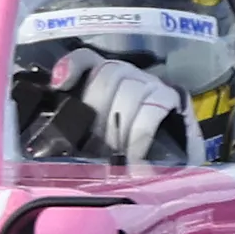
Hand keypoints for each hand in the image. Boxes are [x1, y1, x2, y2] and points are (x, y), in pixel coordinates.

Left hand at [20, 48, 194, 163]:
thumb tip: (57, 143)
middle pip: (107, 74)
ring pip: (129, 89)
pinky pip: (153, 106)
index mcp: (107, 84)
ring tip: (118, 158)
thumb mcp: (102, 148)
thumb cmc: (134, 160)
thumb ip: (82, 137)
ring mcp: (153, 84)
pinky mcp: (175, 98)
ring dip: (119, 128)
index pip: (88, 60)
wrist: (177, 173)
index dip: (72, 67)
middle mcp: (129, 77)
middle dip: (97, 112)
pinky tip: (134, 157)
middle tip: (97, 148)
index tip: (60, 87)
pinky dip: (140, 134)